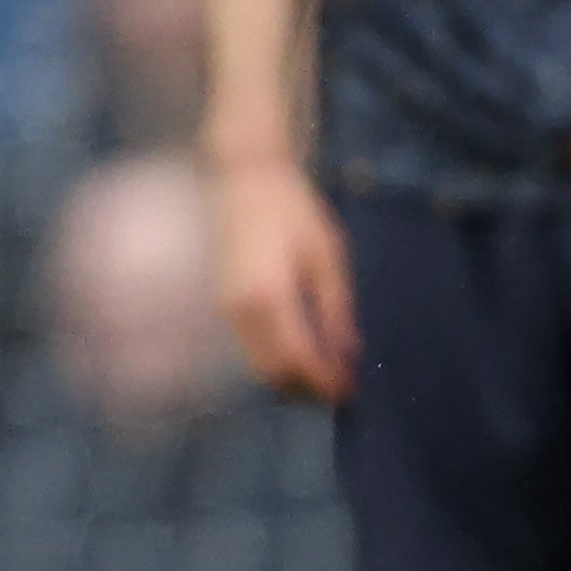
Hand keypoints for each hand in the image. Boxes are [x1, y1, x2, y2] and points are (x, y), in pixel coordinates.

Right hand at [205, 148, 355, 403]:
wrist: (243, 179)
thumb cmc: (292, 209)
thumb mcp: (327, 257)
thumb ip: (336, 309)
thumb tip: (347, 354)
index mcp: (269, 297)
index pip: (297, 359)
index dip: (324, 381)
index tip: (349, 391)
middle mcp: (240, 310)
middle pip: (272, 370)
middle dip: (305, 386)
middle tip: (339, 384)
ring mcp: (225, 308)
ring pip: (257, 361)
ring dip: (289, 373)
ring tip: (325, 367)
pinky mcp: (222, 302)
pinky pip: (249, 344)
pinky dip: (274, 355)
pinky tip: (301, 346)